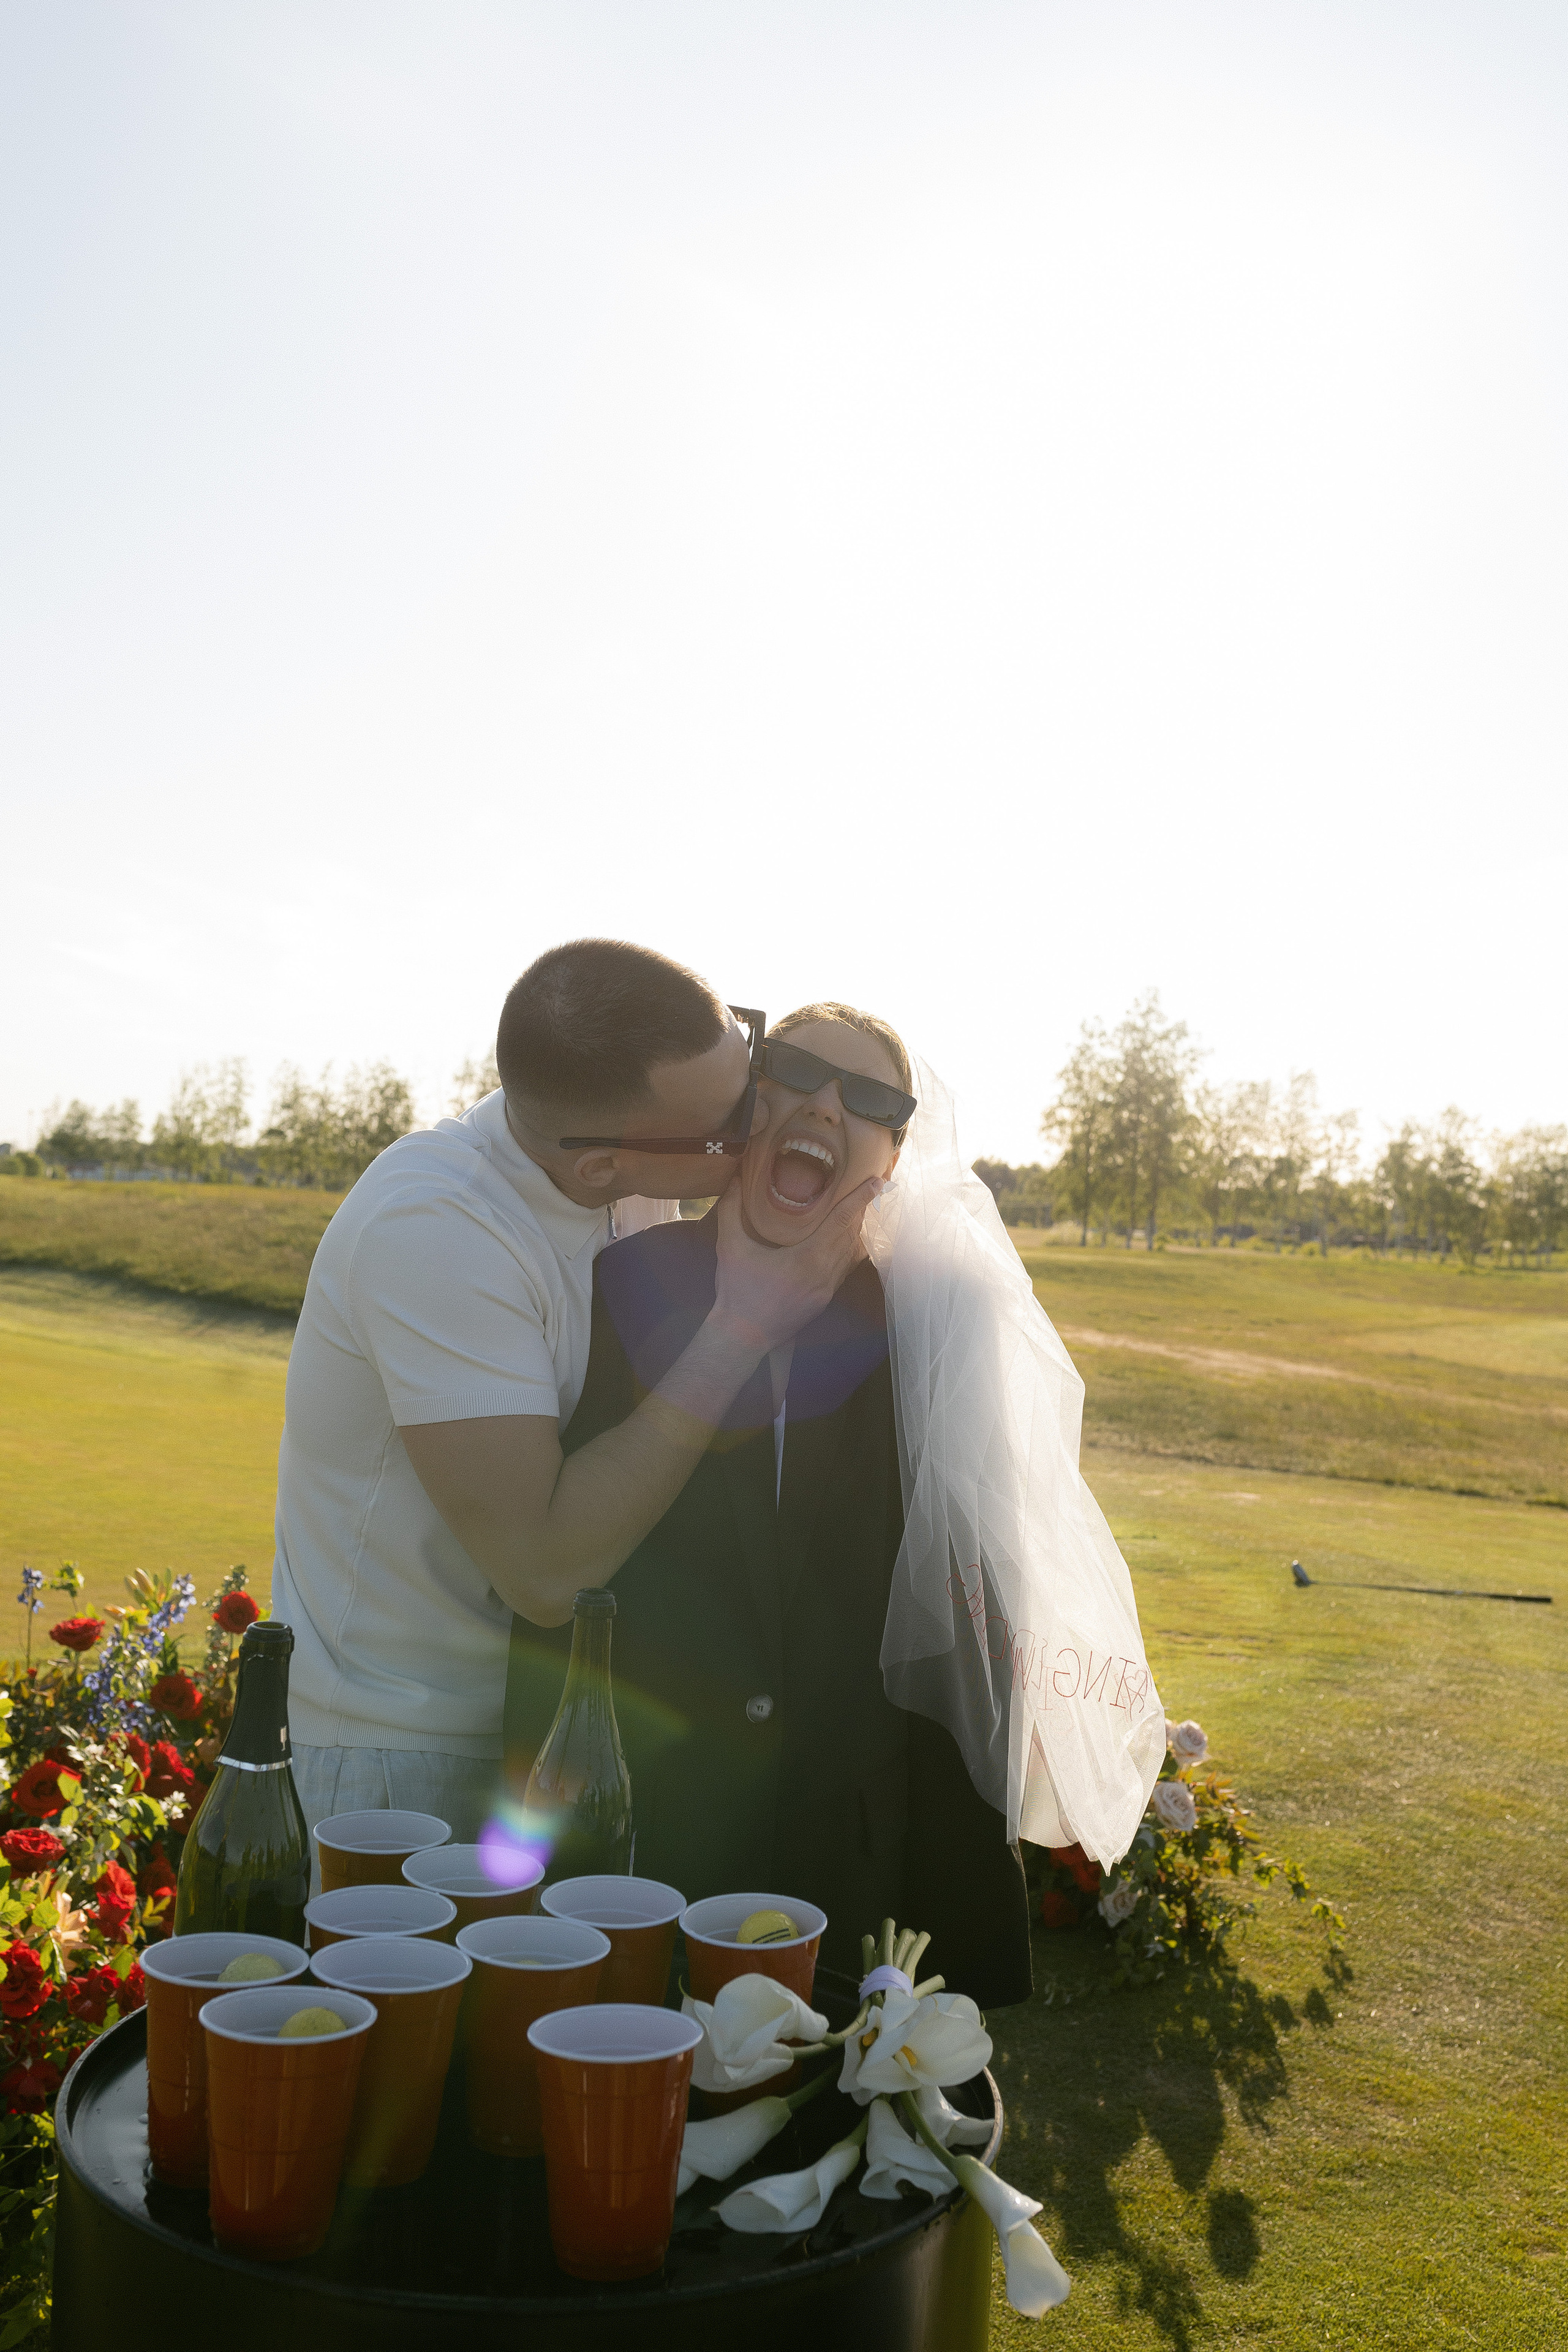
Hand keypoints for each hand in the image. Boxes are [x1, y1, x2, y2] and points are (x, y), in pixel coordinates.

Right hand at [709, 1175, 881, 1354]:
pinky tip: (843, 1240)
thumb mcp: (730, 1248)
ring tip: (857, 1208)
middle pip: (852, 1234)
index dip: (859, 1198)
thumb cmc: (737, 1292)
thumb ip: (731, 1210)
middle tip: (868, 1186)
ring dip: (855, 1229)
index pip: (841, 1221)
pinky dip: (848, 1249)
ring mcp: (828, 1289)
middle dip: (861, 1209)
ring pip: (852, 1252)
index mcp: (808, 1258)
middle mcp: (825, 1274)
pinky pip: (845, 1268)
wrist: (742, 1337)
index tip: (877, 1181)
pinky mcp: (825, 1299)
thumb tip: (735, 1177)